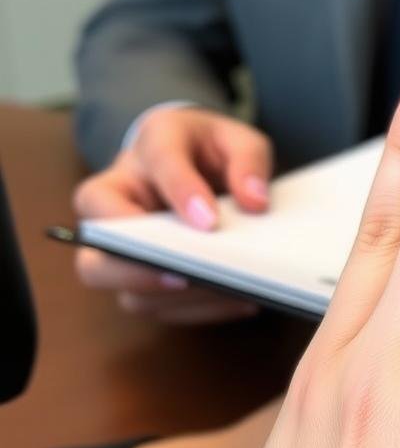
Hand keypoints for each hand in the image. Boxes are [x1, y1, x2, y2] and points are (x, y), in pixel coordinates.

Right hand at [73, 107, 271, 323]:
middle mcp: (118, 192)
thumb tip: (255, 201)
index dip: (180, 191)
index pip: (156, 162)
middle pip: (96, 232)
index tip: (209, 221)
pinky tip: (239, 301)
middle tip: (183, 275)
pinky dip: (191, 308)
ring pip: (108, 275)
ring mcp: (117, 236)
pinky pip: (148, 301)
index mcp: (151, 144)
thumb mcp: (239, 139)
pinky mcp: (133, 270)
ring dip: (163, 295)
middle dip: (132, 262)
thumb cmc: (211, 149)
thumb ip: (249, 161)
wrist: (193, 160)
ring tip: (221, 294)